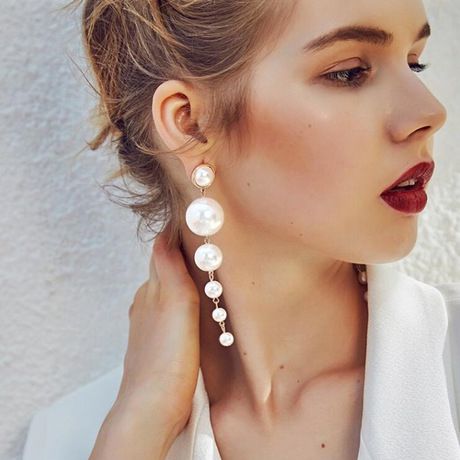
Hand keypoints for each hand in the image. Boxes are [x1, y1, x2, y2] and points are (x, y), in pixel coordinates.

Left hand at [89, 223, 200, 458]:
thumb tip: (163, 234)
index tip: (197, 224)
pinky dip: (184, 304)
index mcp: (150, 291)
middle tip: (208, 245)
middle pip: (165, 271)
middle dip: (183, 256)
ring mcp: (151, 326)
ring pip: (169, 293)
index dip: (178, 237)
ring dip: (184, 281)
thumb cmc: (166, 358)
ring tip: (207, 274)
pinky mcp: (160, 345)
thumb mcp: (173, 305)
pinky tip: (197, 312)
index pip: (162, 253)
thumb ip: (169, 270)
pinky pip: (172, 314)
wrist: (153, 407)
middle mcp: (147, 305)